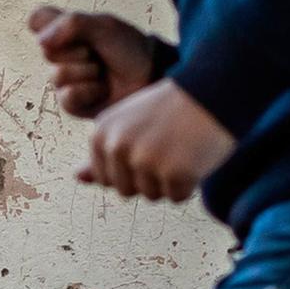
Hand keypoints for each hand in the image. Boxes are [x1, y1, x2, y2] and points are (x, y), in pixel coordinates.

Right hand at [29, 6, 160, 118]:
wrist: (150, 76)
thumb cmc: (129, 48)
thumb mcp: (104, 27)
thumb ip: (71, 24)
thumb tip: (41, 41)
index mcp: (65, 30)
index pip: (37, 19)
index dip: (50, 23)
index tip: (73, 26)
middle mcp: (61, 54)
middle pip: (47, 50)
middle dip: (78, 51)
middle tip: (98, 52)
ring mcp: (65, 78)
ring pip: (58, 75)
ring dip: (87, 72)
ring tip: (103, 72)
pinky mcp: (72, 102)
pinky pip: (67, 97)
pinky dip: (89, 92)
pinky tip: (102, 90)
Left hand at [79, 79, 235, 203]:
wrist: (212, 91)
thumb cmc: (171, 109)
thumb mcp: (129, 123)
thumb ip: (104, 153)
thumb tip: (77, 177)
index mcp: (101, 134)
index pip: (108, 180)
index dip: (133, 167)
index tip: (149, 139)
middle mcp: (118, 147)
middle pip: (128, 191)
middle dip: (151, 177)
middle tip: (168, 144)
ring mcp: (145, 160)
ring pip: (154, 196)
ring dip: (171, 179)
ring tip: (181, 147)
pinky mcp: (173, 172)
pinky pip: (178, 197)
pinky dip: (191, 183)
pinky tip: (195, 155)